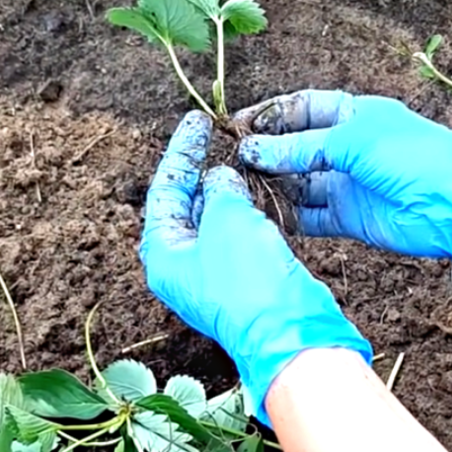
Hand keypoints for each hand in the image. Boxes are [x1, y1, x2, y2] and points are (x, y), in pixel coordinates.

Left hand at [139, 111, 371, 425]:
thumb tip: (221, 177)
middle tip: (221, 135)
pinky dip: (249, 209)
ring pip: (217, 217)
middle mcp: (183, 265)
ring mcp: (215, 273)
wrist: (289, 329)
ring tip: (245, 157)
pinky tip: (263, 189)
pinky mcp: (245, 277)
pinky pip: (241, 233)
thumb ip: (219, 188)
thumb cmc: (247, 278)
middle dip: (204, 169)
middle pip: (187, 204)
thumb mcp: (226, 218)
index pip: (165, 190)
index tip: (198, 121)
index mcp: (163, 254)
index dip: (181, 151)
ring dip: (230, 187)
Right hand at [234, 90, 451, 284]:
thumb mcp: (352, 140)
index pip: (300, 109)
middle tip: (225, 163)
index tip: (234, 126)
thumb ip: (300, 146)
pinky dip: (286, 217)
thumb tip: (253, 150)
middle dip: (262, 154)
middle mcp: (347, 147)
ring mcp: (348, 183)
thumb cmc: (413, 155)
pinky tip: (259, 217)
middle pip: (294, 148)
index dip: (268, 116)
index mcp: (352, 114)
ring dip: (270, 186)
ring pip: (298, 183)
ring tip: (233, 191)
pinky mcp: (349, 217)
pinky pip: (310, 215)